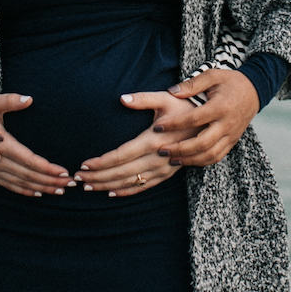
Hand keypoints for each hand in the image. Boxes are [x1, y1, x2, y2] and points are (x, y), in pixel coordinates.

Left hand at [73, 91, 203, 196]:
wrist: (212, 123)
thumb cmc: (185, 107)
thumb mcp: (165, 98)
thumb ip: (142, 99)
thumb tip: (121, 98)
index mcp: (154, 139)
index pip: (121, 155)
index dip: (101, 162)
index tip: (83, 165)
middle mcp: (158, 157)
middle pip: (122, 172)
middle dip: (98, 177)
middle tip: (78, 179)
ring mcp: (164, 168)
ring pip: (132, 182)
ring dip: (108, 186)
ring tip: (88, 188)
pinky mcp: (169, 173)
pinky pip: (145, 186)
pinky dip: (127, 191)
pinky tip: (112, 193)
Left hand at [158, 68, 258, 166]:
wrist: (254, 91)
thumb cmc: (230, 81)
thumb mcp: (212, 76)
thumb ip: (192, 84)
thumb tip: (171, 92)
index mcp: (220, 106)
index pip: (194, 119)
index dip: (174, 124)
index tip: (157, 127)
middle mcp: (227, 124)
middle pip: (202, 143)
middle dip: (180, 149)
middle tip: (161, 150)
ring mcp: (231, 135)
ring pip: (209, 154)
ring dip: (189, 159)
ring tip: (170, 158)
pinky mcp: (232, 142)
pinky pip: (217, 157)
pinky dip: (201, 161)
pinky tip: (186, 160)